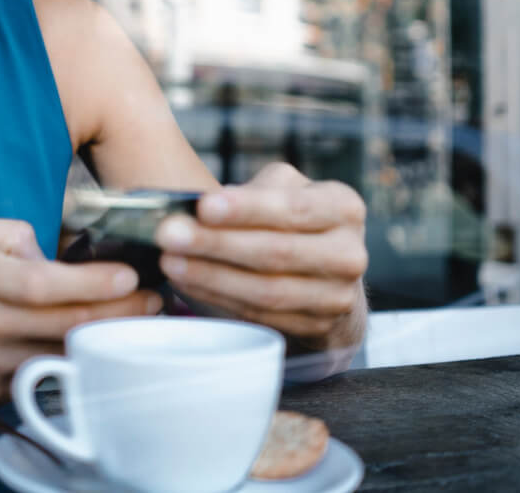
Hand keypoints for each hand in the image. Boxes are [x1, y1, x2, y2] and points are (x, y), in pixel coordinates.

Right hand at [0, 213, 160, 410]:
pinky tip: (83, 354)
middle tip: (154, 302)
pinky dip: (61, 367)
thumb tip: (47, 251)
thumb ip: (6, 231)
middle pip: (63, 326)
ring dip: (98, 345)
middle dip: (118, 315)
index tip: (130, 277)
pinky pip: (32, 381)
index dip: (94, 283)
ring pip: (55, 359)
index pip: (44, 283)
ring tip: (132, 327)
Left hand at [154, 163, 366, 350]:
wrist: (330, 278)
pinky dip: (219, 298)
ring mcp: (337, 297)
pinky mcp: (318, 329)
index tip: (202, 206)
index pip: (293, 209)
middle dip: (217, 244)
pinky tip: (187, 282)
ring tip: (171, 260)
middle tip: (170, 234)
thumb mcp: (288, 191)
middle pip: (277, 252)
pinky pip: (260, 316)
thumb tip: (204, 206)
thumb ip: (256, 191)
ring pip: (266, 290)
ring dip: (211, 276)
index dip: (247, 209)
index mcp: (344, 208)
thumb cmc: (297, 222)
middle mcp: (349, 254)